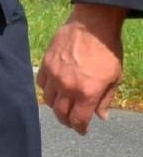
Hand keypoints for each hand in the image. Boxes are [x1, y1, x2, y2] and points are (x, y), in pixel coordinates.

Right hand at [38, 3, 126, 134]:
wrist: (93, 26)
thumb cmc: (108, 51)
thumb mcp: (115, 77)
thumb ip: (106, 99)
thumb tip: (100, 116)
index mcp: (87, 92)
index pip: (78, 119)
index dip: (80, 128)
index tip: (82, 130)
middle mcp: (67, 87)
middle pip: (60, 113)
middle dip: (67, 121)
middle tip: (72, 121)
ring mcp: (54, 76)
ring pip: (48, 100)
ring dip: (56, 107)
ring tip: (62, 106)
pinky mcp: (45, 65)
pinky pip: (41, 84)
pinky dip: (47, 90)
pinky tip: (54, 89)